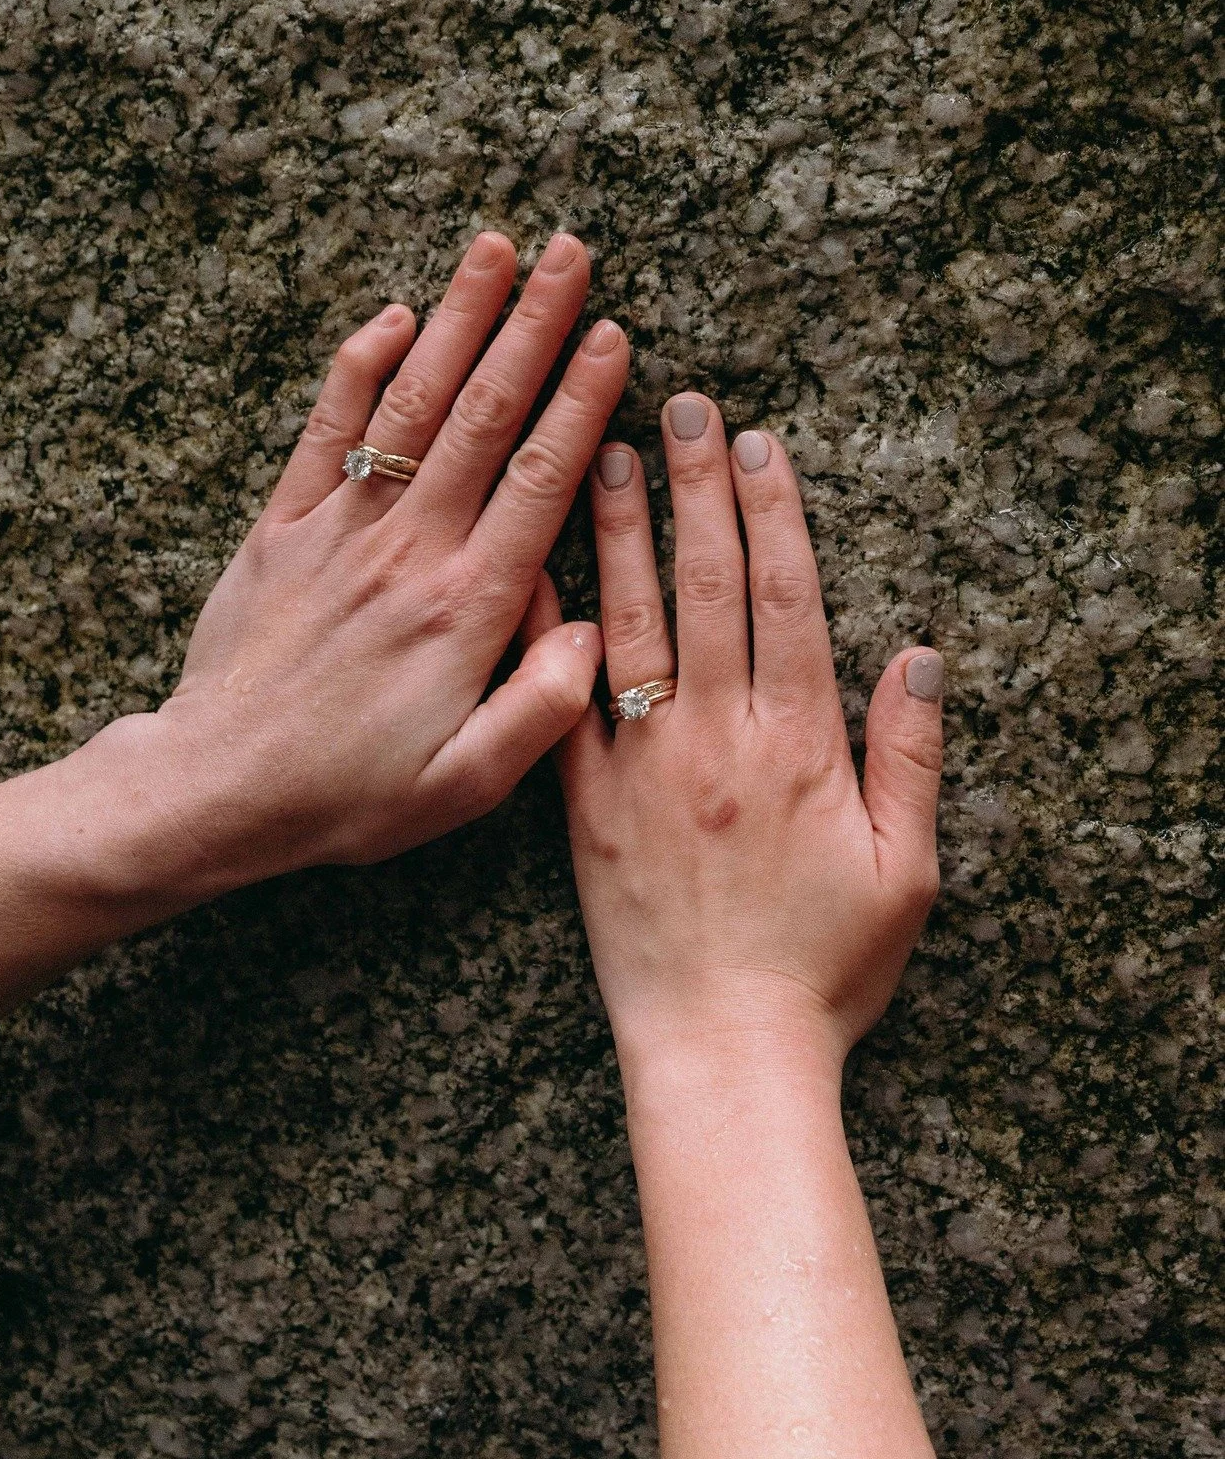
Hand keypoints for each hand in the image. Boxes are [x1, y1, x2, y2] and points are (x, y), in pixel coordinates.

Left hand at [111, 229, 628, 897]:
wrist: (215, 789)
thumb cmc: (345, 795)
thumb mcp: (463, 786)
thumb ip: (540, 711)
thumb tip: (598, 635)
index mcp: (466, 607)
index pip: (540, 478)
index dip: (581, 400)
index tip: (612, 336)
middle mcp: (408, 548)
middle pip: (484, 414)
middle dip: (531, 325)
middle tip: (567, 252)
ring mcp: (340, 528)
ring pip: (411, 403)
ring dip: (456, 320)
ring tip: (493, 251)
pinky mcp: (282, 528)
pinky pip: (325, 431)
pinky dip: (358, 367)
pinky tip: (394, 316)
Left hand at [546, 393, 943, 1072]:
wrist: (722, 1051)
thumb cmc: (824, 970)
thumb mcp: (906, 873)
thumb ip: (912, 760)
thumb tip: (923, 657)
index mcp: (797, 746)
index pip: (782, 599)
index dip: (771, 514)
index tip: (757, 443)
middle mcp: (715, 738)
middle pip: (705, 588)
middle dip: (694, 490)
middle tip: (678, 407)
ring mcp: (642, 766)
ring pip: (630, 623)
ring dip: (622, 531)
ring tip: (606, 451)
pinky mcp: (583, 805)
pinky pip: (560, 703)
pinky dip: (550, 631)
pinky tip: (537, 567)